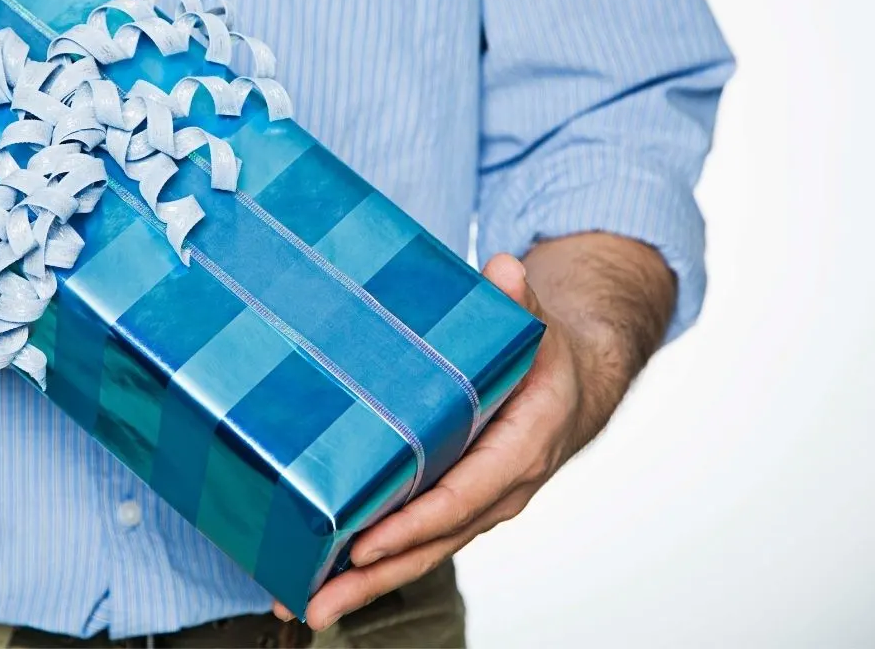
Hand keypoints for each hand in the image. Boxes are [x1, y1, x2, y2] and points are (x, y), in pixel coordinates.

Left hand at [278, 237, 675, 630]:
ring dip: (362, 584)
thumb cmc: (547, 361)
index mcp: (520, 450)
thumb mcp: (538, 327)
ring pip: (418, 555)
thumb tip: (504, 270)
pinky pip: (412, 542)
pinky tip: (321, 577)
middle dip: (372, 578)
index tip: (364, 542)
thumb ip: (519, 302)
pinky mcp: (450, 507)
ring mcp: (473, 506)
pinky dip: (370, 565)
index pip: (461, 496)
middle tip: (316, 604)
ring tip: (304, 605)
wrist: (571, 390)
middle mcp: (496, 492)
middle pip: (430, 544)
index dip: (413, 523)